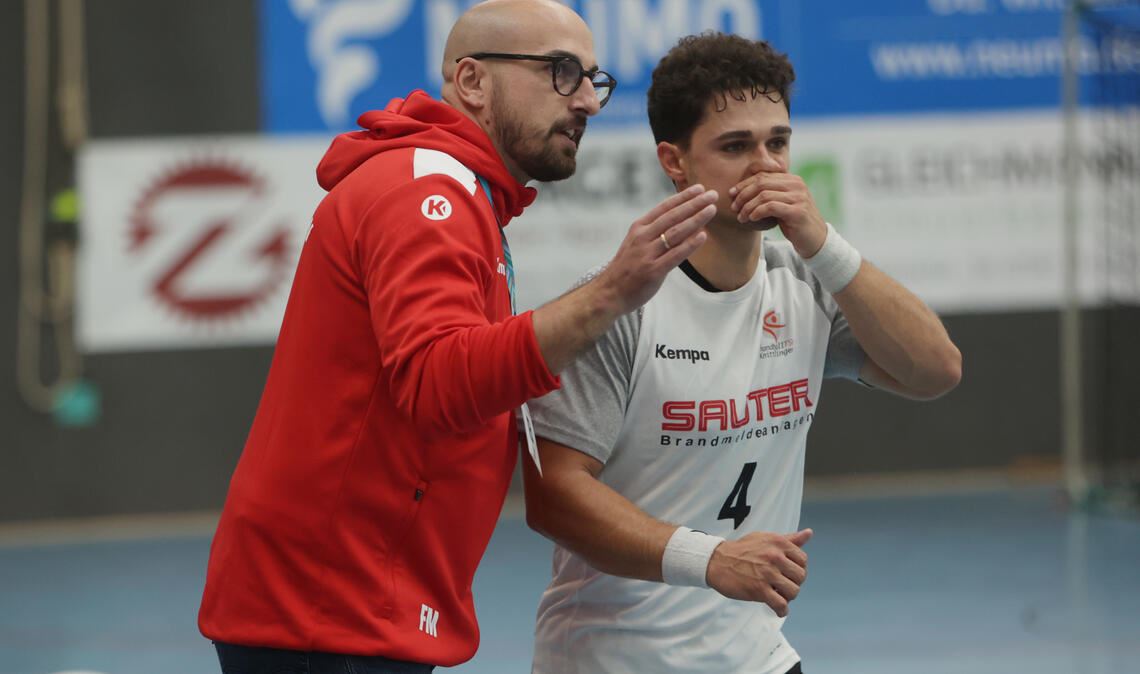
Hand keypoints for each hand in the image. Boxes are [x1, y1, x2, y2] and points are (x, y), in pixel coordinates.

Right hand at [592, 184, 716, 315]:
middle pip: (673, 216)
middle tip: (712, 195)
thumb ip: (655, 231)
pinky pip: (675, 255)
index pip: (664, 207)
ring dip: (696, 219)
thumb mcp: (636, 242)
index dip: (683, 197)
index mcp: (639, 228)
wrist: (609, 292)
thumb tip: (682, 219)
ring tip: (711, 210)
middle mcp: (642, 237)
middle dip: (695, 204)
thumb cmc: (627, 267)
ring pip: (676, 232)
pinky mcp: (653, 271)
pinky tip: (703, 236)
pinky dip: (690, 245)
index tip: (700, 188)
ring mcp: (647, 254)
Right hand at [705, 529, 812, 616]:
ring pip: (794, 591)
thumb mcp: (765, 538)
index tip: (788, 572)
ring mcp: (767, 574)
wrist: (717, 561)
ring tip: (779, 595)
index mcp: (778, 543)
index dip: (797, 568)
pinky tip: (778, 609)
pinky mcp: (759, 590)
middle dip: (794, 583)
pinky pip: (780, 604)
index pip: (803, 560)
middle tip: (782, 585)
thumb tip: (809, 533)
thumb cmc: (742, 549)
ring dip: (788, 597)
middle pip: (801, 576)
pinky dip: (782, 610)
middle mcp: (775, 557)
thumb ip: (789, 539)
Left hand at [729, 173, 826, 258]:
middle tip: (734, 207)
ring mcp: (799, 197)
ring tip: (741, 217)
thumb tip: (741, 189)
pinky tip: (752, 219)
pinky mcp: (797, 211)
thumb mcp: (781, 204)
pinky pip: (771, 207)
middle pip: (761, 183)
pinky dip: (757, 212)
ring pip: (764, 195)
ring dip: (748, 207)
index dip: (744, 183)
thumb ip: (769, 193)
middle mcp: (797, 185)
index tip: (732, 194)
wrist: (815, 239)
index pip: (762, 175)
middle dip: (743, 195)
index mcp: (792, 179)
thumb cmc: (794, 222)